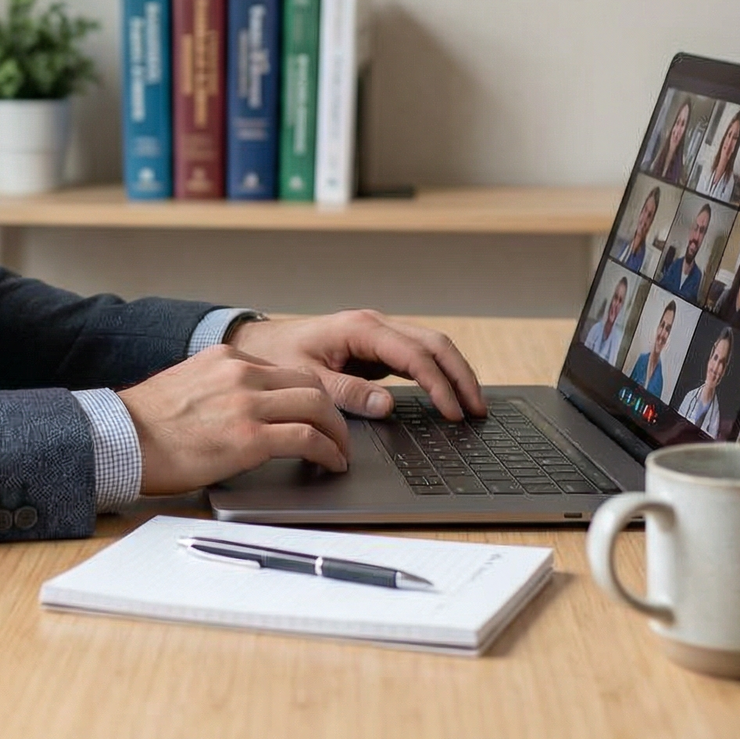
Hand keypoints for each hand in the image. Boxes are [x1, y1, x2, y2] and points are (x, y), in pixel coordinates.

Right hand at [116, 345, 350, 495]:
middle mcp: (240, 373)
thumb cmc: (147, 424)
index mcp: (226, 359)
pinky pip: (307, 439)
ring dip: (337, 433)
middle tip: (338, 434)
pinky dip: (328, 452)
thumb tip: (245, 407)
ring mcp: (246, 404)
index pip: (286, 371)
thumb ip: (221, 387)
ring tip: (340, 453)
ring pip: (317, 407)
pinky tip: (330, 464)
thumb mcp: (188, 385)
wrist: (122, 439)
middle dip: (332, 412)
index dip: (310, 395)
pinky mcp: (249, 437)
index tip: (317, 413)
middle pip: (310, 384)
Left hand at [232, 309, 485, 422]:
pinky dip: (437, 374)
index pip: (415, 355)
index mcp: (361, 328)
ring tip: (473, 406)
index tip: (454, 413)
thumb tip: (388, 405)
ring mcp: (378, 334)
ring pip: (431, 347)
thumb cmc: (279, 356)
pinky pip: (416, 357)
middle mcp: (375, 325)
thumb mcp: (308, 378)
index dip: (439, 384)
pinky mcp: (377, 347)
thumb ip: (347, 392)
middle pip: (434, 344)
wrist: (260, 343)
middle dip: (460, 375)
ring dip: (454, 373)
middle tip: (479, 410)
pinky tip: (449, 396)